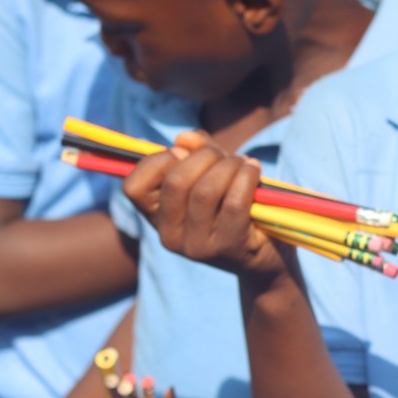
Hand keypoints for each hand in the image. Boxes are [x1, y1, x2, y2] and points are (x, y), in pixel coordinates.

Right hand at [122, 131, 297, 283]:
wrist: (263, 259)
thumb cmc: (232, 209)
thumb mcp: (210, 175)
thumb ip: (195, 152)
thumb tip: (184, 138)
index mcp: (156, 219)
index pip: (133, 187)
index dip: (158, 160)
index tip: (184, 153)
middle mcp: (169, 237)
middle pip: (176, 181)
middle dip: (206, 156)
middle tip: (226, 157)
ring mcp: (197, 247)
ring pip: (206, 190)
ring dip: (230, 165)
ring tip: (244, 164)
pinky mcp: (228, 248)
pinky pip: (235, 201)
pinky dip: (247, 176)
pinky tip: (254, 171)